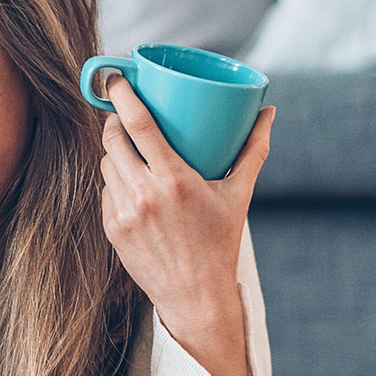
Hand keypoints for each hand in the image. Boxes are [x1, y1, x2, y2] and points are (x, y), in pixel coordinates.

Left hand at [98, 76, 274, 375]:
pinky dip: (115, 181)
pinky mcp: (111, 229)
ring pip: (106, 164)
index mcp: (175, 180)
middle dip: (114, 121)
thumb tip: (269, 113)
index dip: (123, 96)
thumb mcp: (239, 195)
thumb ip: (254, 151)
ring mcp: (124, 212)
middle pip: (113, 139)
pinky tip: (128, 180)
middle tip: (124, 114)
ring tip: (128, 147)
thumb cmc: (220, 242)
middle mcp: (144, 194)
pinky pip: (105, 190)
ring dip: (113, 151)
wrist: (195, 295)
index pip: (138, 125)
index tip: (116, 79)